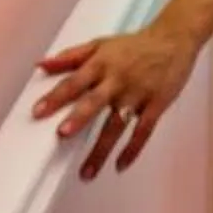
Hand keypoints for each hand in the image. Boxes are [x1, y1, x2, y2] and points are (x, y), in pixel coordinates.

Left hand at [32, 19, 197, 180]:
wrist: (174, 40)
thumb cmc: (134, 45)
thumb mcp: (100, 44)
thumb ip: (70, 56)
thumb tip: (40, 65)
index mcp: (101, 64)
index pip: (74, 82)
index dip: (56, 97)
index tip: (38, 112)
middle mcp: (117, 80)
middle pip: (95, 101)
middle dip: (79, 118)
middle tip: (63, 134)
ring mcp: (138, 94)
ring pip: (117, 125)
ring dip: (101, 149)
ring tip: (86, 172)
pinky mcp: (156, 105)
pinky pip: (143, 132)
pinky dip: (132, 150)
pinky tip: (119, 165)